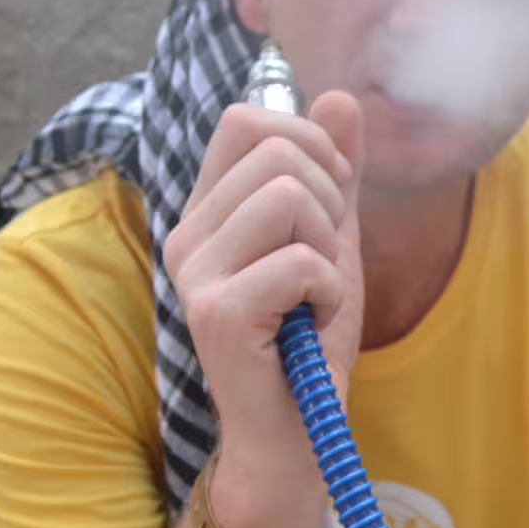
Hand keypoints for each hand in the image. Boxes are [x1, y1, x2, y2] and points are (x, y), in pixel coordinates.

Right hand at [164, 94, 365, 504]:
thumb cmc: (309, 338)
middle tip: (322, 264)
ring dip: (329, 250)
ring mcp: (194, 272)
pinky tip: (311, 324)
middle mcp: (187, 234)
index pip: (246, 120)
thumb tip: (341, 95)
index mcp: (208, 210)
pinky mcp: (215, 312)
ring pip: (288, 196)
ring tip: (314, 297)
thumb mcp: (333, 240)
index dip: (308, 143)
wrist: (297, 431)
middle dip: (329, 202)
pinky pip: (300, 261)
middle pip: (276, 150)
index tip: (328, 202)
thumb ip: (336, 172)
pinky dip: (331, 293)